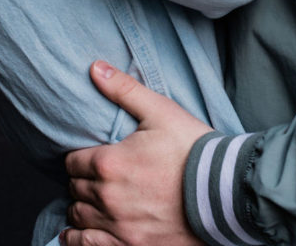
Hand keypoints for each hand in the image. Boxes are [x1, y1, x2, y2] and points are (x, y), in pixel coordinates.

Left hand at [61, 61, 209, 245]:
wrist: (223, 191)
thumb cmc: (191, 149)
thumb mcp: (159, 111)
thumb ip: (123, 89)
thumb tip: (94, 67)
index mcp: (109, 163)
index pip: (73, 161)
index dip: (79, 157)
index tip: (91, 156)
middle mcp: (107, 198)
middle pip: (75, 188)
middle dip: (81, 180)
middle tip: (95, 175)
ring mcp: (118, 227)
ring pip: (78, 218)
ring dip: (80, 207)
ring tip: (90, 200)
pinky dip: (77, 239)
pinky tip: (76, 233)